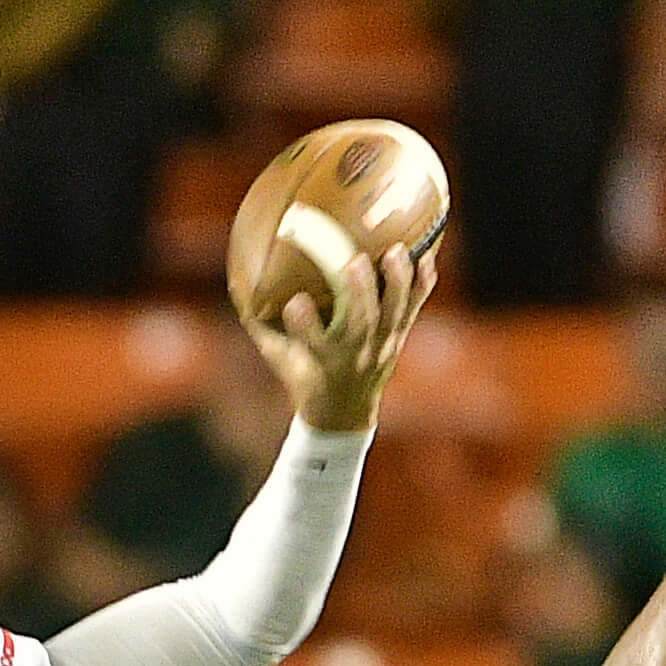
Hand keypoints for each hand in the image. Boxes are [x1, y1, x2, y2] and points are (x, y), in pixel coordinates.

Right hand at [245, 242, 435, 434]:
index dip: (303, 324)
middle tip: (353, 262)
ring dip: (395, 283)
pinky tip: (429, 253)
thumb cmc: (304, 376)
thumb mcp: (278, 357)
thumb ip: (259, 322)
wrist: (344, 413)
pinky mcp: (399, 336)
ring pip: (392, 314)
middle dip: (357, 294)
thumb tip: (236, 276)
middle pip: (358, 324)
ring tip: (396, 251)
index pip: (310, 343)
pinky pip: (413, 308)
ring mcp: (381, 346)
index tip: (295, 303)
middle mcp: (355, 354)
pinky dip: (421, 282)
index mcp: (322, 361)